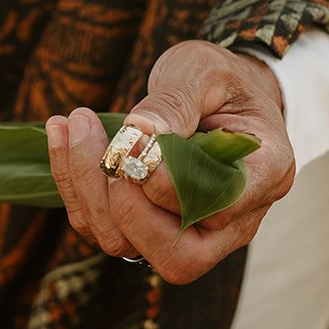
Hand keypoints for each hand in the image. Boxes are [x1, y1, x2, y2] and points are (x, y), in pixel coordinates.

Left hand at [45, 41, 294, 283]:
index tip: (134, 136)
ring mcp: (191, 234)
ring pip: (129, 247)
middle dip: (125, 207)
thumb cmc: (220, 80)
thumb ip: (175, 102)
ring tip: (72, 125)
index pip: (217, 209)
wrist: (217, 93)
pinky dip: (74, 187)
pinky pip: (102, 226)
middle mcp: (234, 221)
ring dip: (88, 190)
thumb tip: (138, 136)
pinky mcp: (149, 229)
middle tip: (106, 148)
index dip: (169, 185)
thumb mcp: (205, 71)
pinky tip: (63, 135)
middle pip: (177, 256)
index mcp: (266, 175)